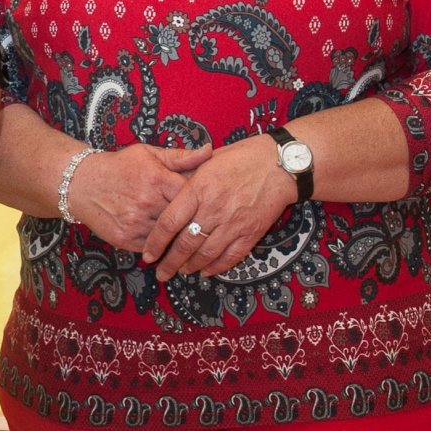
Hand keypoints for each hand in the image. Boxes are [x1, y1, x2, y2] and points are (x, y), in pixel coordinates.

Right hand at [66, 143, 212, 251]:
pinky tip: (169, 243)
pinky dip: (162, 246)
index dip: (203, 201)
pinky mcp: (125, 239)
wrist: (81, 184)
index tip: (209, 203)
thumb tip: (209, 150)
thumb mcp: (148, 154)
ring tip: (192, 238)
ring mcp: (136, 223)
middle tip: (207, 225)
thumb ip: (180, 156)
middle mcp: (147, 202)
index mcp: (158, 179)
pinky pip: (153, 248)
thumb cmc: (118, 167)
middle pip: (184, 219)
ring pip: (170, 237)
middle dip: (195, 222)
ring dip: (180, 238)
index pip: (193, 195)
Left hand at [141, 135, 294, 279]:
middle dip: (170, 263)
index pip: (169, 222)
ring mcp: (234, 223)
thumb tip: (166, 192)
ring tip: (181, 272)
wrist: (281, 164)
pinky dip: (216, 267)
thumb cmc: (243, 157)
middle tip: (161, 273)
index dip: (156, 242)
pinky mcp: (251, 232)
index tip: (148, 254)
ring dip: (190, 267)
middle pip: (185, 244)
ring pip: (206, 254)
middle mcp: (214, 208)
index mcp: (199, 189)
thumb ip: (188, 178)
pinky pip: (230, 256)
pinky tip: (206, 271)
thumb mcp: (209, 161)